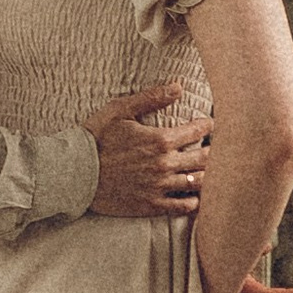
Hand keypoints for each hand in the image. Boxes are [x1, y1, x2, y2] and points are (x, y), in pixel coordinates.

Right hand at [84, 84, 211, 221]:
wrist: (75, 173)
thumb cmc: (96, 138)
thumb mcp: (120, 110)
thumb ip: (152, 97)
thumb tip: (178, 86)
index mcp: (160, 140)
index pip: (198, 130)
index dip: (208, 124)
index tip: (210, 122)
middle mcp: (165, 165)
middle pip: (204, 158)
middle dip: (215, 150)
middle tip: (218, 147)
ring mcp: (159, 187)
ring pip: (198, 183)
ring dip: (208, 175)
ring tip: (212, 171)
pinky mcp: (151, 205)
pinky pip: (182, 206)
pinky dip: (194, 201)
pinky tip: (195, 195)